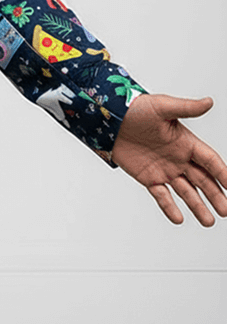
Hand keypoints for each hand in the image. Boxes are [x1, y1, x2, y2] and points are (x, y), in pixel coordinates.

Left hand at [111, 93, 226, 226]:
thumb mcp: (161, 106)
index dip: (222, 173)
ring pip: (186, 192)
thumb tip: (209, 102)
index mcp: (185, 142)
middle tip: (225, 211)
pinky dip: (169, 207)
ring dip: (197, 206)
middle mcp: (178, 158)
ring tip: (208, 221)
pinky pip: (161, 195)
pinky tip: (178, 218)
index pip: (210, 161)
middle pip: (203, 180)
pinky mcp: (148, 177)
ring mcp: (164, 169)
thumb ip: (186, 108)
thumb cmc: (135, 107)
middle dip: (215, 196)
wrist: (108, 117)